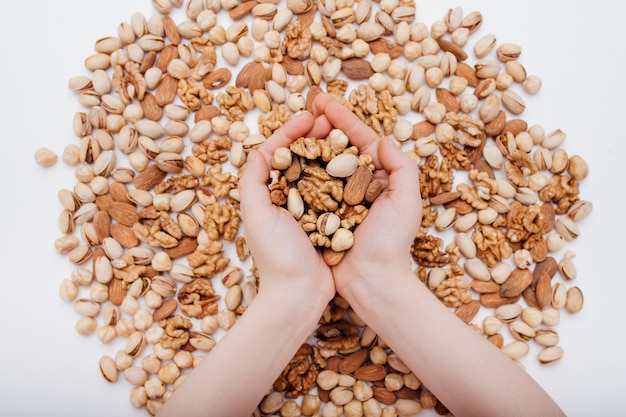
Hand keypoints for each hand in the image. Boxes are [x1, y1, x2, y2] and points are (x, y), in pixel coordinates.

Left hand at [238, 111, 334, 310]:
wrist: (300, 295)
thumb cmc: (277, 257)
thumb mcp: (257, 215)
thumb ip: (253, 182)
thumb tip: (256, 149)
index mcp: (267, 195)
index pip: (276, 152)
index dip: (292, 131)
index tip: (310, 116)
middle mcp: (286, 199)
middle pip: (300, 157)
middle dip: (314, 136)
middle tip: (331, 119)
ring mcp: (307, 209)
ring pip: (319, 170)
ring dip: (329, 150)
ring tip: (344, 134)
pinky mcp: (326, 220)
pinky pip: (335, 190)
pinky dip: (342, 174)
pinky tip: (355, 162)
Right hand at [310, 93, 422, 305]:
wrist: (371, 282)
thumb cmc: (390, 244)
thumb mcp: (406, 202)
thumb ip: (401, 168)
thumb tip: (381, 139)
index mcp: (379, 177)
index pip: (359, 138)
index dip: (341, 117)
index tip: (322, 100)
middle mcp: (357, 184)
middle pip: (338, 145)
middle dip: (323, 124)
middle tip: (307, 106)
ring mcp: (337, 197)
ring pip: (321, 162)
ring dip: (310, 142)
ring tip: (296, 126)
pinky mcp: (321, 213)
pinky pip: (307, 187)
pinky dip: (299, 170)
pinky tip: (287, 158)